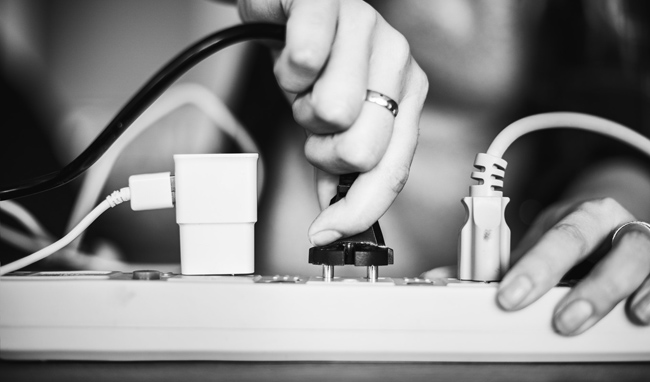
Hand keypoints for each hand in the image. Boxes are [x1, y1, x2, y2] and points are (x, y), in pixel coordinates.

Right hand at [238, 0, 427, 244]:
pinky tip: (291, 54)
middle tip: (313, 122)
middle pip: (360, 151)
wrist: (290, 5)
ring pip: (332, 111)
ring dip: (299, 106)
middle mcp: (398, 62)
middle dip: (321, 148)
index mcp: (406, 97)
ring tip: (303, 84)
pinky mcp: (331, 2)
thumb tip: (333, 214)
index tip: (326, 231)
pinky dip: (286, 68)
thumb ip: (340, 167)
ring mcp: (370, 28)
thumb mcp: (333, 121)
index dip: (357, 210)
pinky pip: (307, 58)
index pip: (392, 171)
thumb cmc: (317, 60)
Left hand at [497, 197, 649, 334]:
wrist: (610, 220)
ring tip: (606, 321)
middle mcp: (622, 226)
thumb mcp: (544, 238)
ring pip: (643, 263)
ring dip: (622, 297)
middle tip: (562, 322)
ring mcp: (647, 246)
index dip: (537, 268)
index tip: (510, 296)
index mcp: (587, 215)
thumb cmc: (574, 233)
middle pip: (616, 252)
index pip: (562, 238)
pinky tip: (639, 316)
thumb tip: (469, 283)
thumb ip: (516, 261)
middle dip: (591, 290)